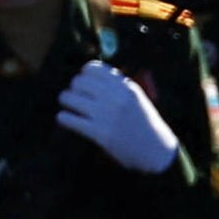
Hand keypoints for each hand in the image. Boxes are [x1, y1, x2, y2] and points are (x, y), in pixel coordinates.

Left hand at [54, 57, 184, 171]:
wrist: (155, 149)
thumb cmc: (144, 122)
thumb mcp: (136, 96)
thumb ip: (118, 84)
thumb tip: (93, 73)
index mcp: (124, 86)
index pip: (93, 68)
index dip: (84, 74)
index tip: (83, 82)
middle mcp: (114, 97)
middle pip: (79, 82)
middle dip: (73, 88)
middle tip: (74, 96)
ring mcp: (106, 115)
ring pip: (70, 98)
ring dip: (65, 101)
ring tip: (67, 105)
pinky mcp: (99, 133)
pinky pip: (70, 120)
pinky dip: (63, 118)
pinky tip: (64, 119)